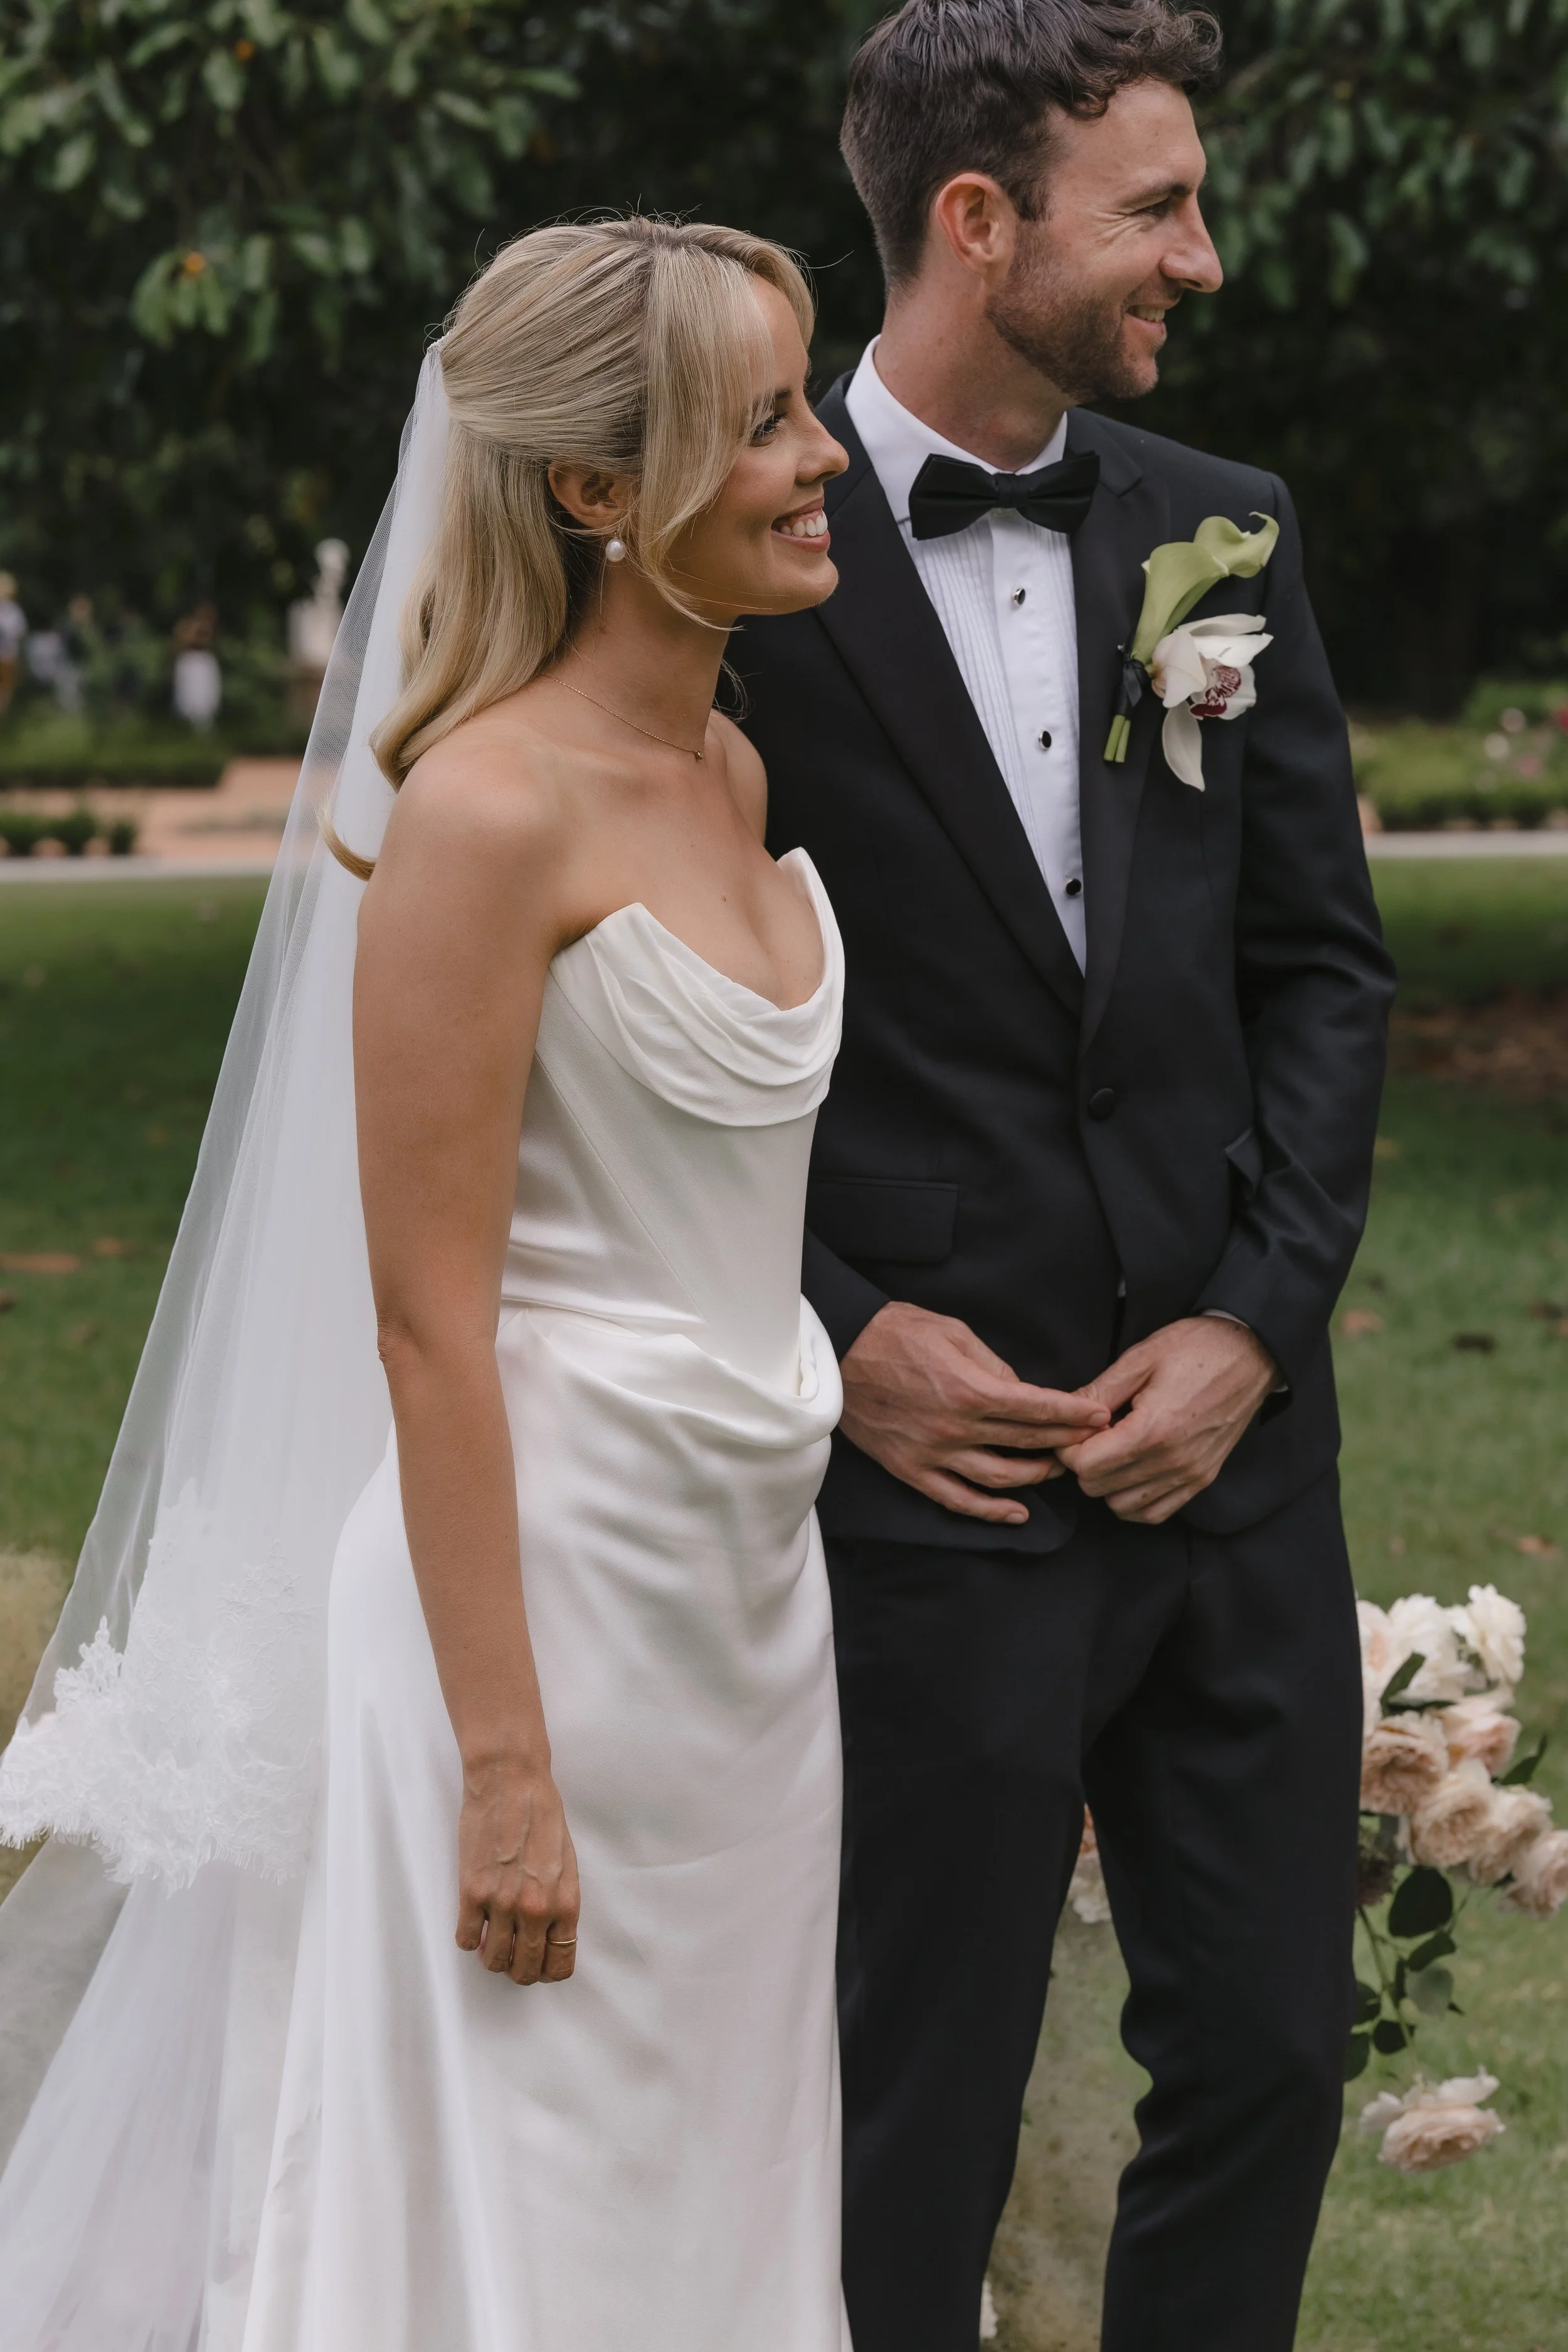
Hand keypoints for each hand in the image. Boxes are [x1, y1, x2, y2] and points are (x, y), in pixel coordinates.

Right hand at [456, 1755, 579, 1983]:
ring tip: (491, 1937)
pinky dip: (469, 1937)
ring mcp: (502, 1903)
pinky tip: (474, 1921)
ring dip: (492, 1955)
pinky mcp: (472, 1892)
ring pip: (493, 1960)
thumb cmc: (541, 1814)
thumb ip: (558, 1902)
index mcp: (565, 1902)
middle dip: (517, 1968)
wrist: (511, 1781)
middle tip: (511, 1953)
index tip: (536, 1962)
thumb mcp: (565, 1863)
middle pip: (524, 1970)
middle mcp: (536, 1909)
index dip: (545, 1969)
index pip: (559, 1964)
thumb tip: (544, 1932)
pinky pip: (466, 1939)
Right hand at [838, 1299, 1110, 1525]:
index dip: (1073, 1414)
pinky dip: (990, 1511)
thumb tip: (1021, 1392)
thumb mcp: (955, 1332)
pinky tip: (1017, 1513)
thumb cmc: (897, 1332)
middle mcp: (957, 1428)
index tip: (1098, 1416)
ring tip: (1056, 1470)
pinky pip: (957, 1499)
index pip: (1037, 1409)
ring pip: (999, 1478)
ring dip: (1035, 1476)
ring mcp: (933, 1453)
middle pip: (1026, 1443)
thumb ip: (994, 1366)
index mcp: (971, 1389)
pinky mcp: (911, 1469)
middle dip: (1065, 1442)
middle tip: (1088, 1442)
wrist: (840, 1350)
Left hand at [1055, 1316, 1277, 1524]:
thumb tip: (1065, 1413)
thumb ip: (1099, 1391)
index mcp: (1153, 1430)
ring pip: (1122, 1506)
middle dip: (1085, 1463)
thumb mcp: (1141, 1358)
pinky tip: (1133, 1469)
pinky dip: (1135, 1499)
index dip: (1070, 1446)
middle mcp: (1173, 1461)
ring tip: (1115, 1448)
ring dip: (1108, 1482)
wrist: (1251, 1353)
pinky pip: (1155, 1512)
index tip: (1075, 1427)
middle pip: (1098, 1488)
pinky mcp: (1202, 1479)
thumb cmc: (1195, 1348)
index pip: (1086, 1466)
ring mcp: (1190, 1475)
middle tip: (1094, 1434)